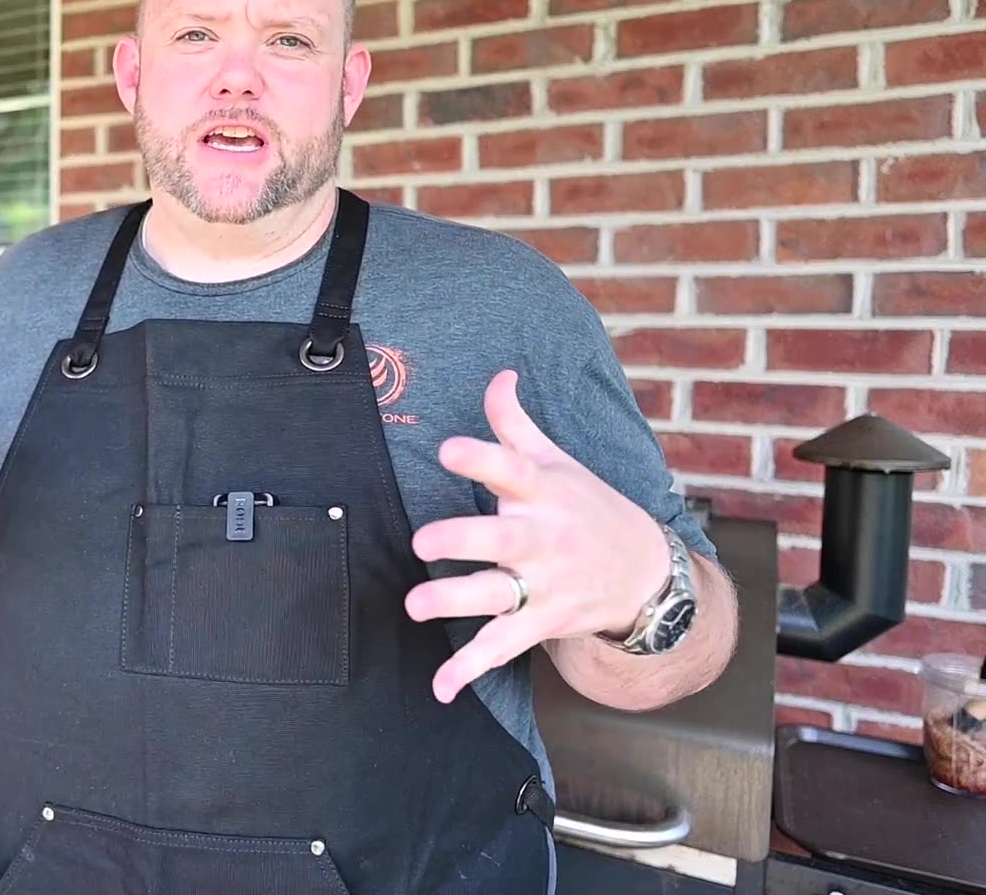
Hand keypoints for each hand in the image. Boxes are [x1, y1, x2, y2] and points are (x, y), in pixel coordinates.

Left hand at [405, 369, 669, 703]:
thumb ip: (515, 424)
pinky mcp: (543, 622)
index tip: (448, 450)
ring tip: (415, 606)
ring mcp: (544, 584)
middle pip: (502, 540)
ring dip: (454, 604)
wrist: (648, 572)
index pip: (511, 468)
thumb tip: (498, 375)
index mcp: (543, 492)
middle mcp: (543, 539)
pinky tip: (441, 687)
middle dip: (463, 540)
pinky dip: (470, 669)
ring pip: (496, 597)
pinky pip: (502, 647)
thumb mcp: (559, 461)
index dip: (480, 458)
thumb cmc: (587, 507)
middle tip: (423, 544)